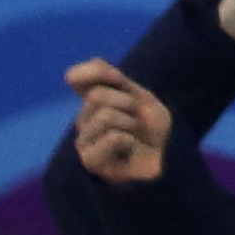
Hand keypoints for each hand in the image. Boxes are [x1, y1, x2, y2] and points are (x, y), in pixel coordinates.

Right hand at [61, 56, 177, 187]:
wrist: (166, 160)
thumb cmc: (152, 131)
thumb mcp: (138, 96)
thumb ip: (110, 81)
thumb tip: (68, 75)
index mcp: (93, 104)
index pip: (78, 77)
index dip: (100, 73)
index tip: (120, 82)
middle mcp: (83, 122)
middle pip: (96, 96)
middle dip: (126, 104)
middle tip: (137, 122)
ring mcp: (83, 142)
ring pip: (104, 116)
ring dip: (131, 124)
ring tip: (135, 138)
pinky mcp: (89, 161)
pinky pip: (112, 137)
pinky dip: (130, 141)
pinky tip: (131, 152)